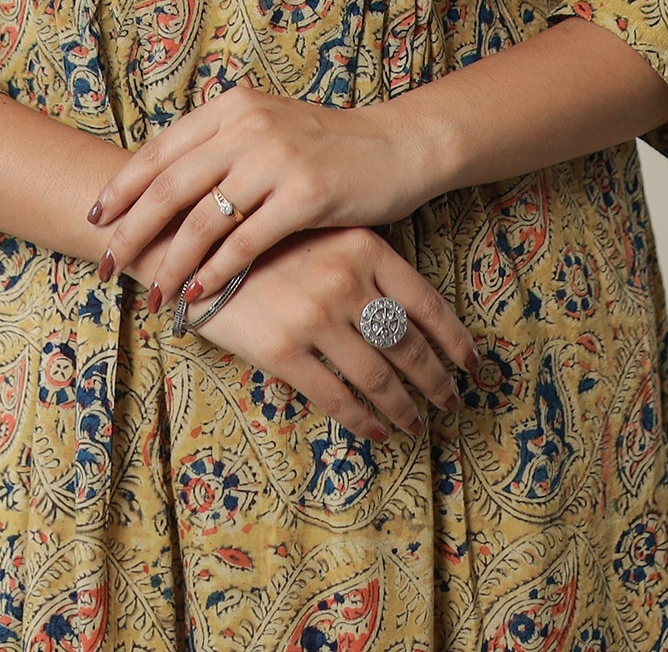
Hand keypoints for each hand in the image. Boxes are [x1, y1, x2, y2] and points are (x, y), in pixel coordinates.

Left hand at [88, 85, 439, 311]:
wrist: (398, 144)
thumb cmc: (327, 146)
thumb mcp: (268, 129)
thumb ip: (220, 148)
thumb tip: (162, 187)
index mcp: (233, 107)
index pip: (160, 149)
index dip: (123, 187)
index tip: (97, 218)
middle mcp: (248, 126)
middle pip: (170, 184)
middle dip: (132, 230)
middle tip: (107, 264)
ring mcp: (277, 158)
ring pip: (204, 218)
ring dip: (172, 262)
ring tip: (154, 294)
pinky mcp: (306, 193)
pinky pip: (246, 240)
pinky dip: (216, 271)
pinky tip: (198, 294)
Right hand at [185, 227, 480, 442]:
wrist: (194, 247)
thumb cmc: (264, 241)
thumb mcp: (324, 235)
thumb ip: (365, 267)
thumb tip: (410, 316)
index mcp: (364, 248)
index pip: (426, 303)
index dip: (455, 340)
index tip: (473, 365)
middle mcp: (346, 282)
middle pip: (408, 346)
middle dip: (436, 381)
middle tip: (451, 401)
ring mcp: (315, 318)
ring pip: (378, 378)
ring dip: (404, 409)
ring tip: (416, 424)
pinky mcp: (283, 352)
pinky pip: (336, 398)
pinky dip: (363, 421)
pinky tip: (375, 432)